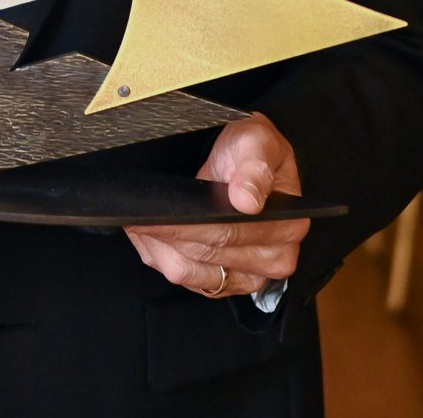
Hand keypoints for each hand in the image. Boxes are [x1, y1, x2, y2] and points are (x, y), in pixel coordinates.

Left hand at [125, 113, 306, 299]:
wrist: (247, 158)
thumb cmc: (253, 149)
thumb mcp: (258, 141)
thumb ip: (255, 166)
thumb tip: (247, 200)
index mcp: (287, 226)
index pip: (228, 231)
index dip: (187, 223)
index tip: (158, 212)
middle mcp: (274, 258)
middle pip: (206, 252)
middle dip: (167, 232)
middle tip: (136, 213)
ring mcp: (250, 275)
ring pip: (190, 271)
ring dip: (160, 247)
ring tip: (139, 221)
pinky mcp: (227, 282)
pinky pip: (186, 278)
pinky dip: (162, 257)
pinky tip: (150, 235)